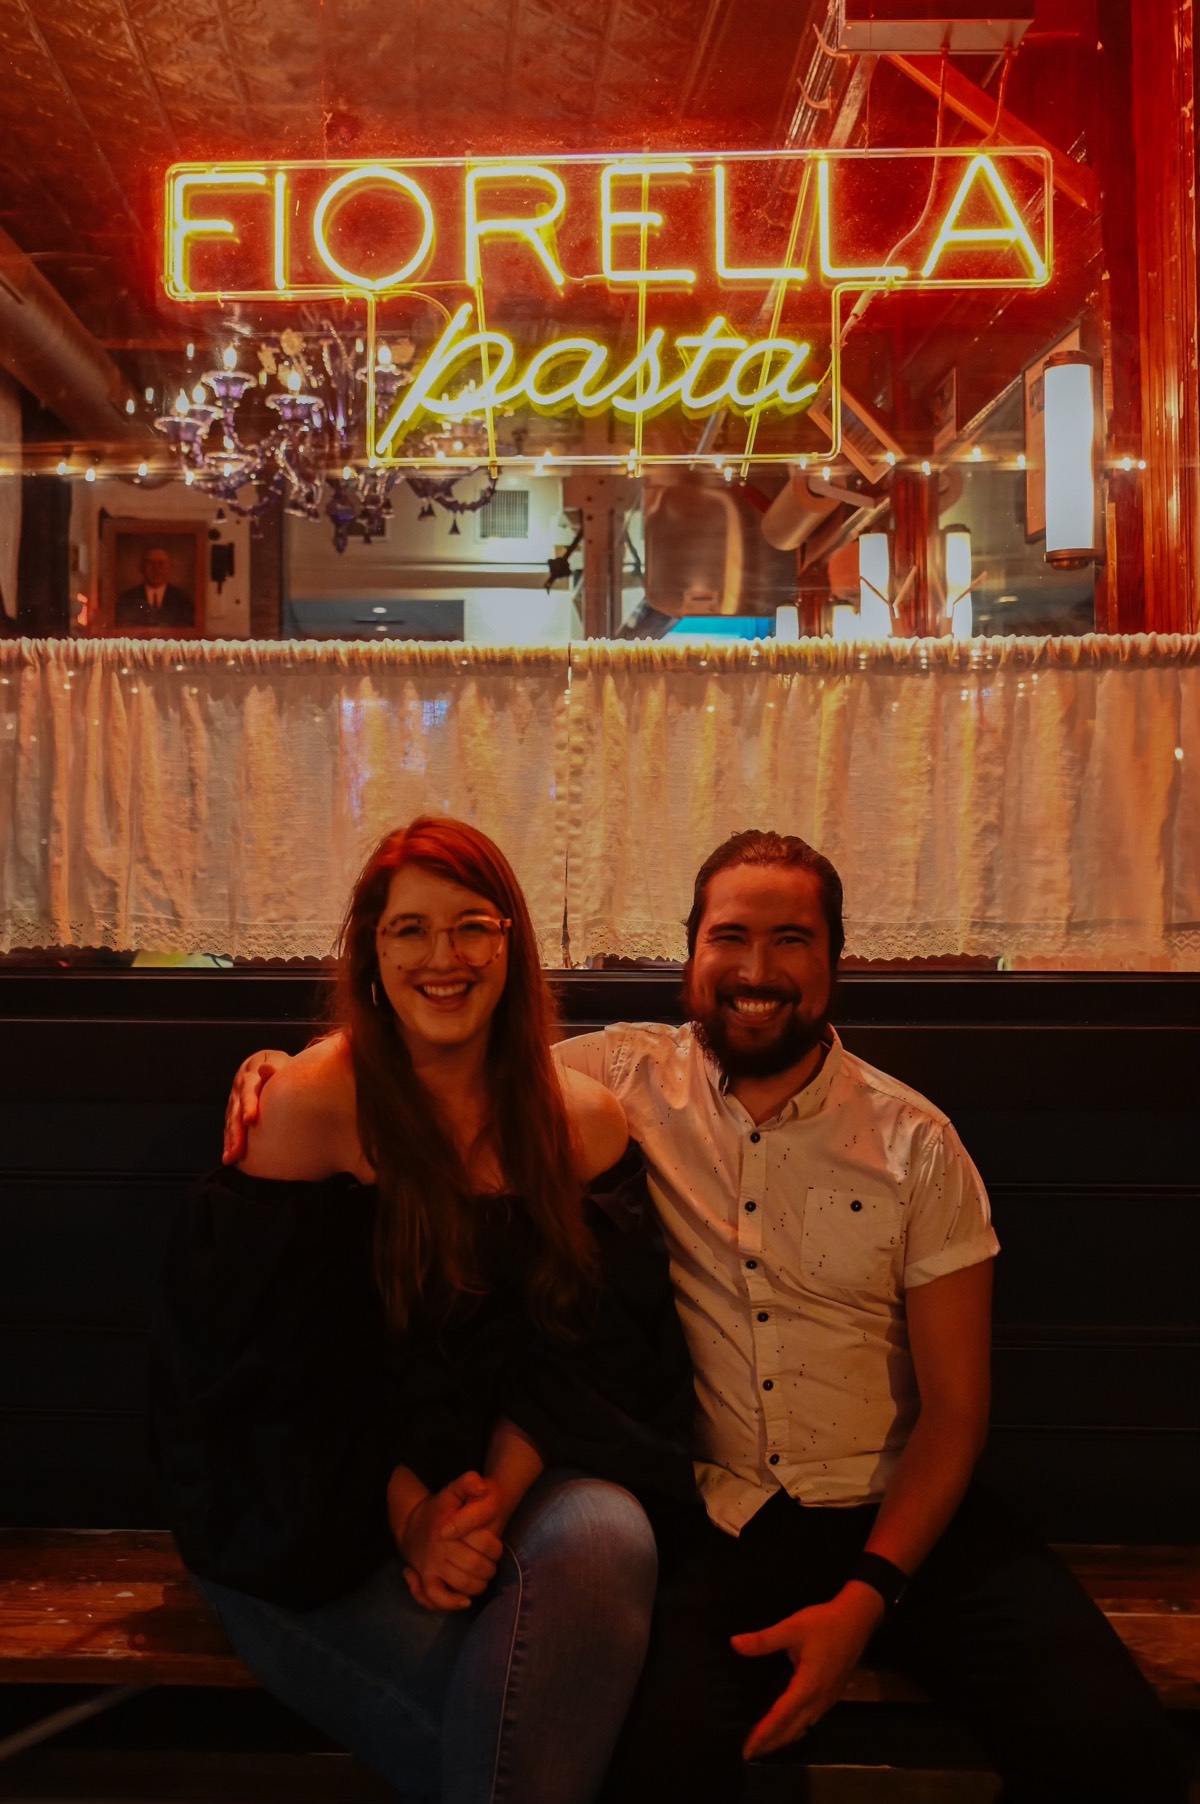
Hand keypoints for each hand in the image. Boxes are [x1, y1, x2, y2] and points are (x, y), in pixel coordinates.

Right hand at [222, 1050, 290, 1163]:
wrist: (268, 1063)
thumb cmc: (281, 1066)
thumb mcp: (280, 1062)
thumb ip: (274, 1067)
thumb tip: (265, 1069)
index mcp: (250, 1073)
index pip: (248, 1089)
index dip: (248, 1104)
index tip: (250, 1120)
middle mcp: (239, 1087)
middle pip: (236, 1109)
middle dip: (236, 1130)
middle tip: (238, 1149)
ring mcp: (235, 1099)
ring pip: (231, 1121)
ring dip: (230, 1140)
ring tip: (230, 1157)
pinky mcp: (234, 1110)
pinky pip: (230, 1127)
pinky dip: (229, 1141)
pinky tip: (230, 1157)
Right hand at [398, 1473, 504, 1612]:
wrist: (411, 1526)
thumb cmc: (439, 1510)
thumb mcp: (452, 1491)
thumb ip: (468, 1483)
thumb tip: (483, 1487)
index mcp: (448, 1527)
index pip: (482, 1543)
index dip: (495, 1549)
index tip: (496, 1548)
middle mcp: (439, 1549)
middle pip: (475, 1566)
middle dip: (489, 1568)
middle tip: (491, 1565)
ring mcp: (431, 1566)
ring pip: (462, 1584)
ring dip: (479, 1585)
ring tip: (483, 1578)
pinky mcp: (425, 1580)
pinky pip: (436, 1598)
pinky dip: (452, 1603)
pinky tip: (465, 1601)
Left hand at [732, 1585, 883, 1760]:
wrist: (857, 1619)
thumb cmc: (823, 1623)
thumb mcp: (792, 1627)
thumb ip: (764, 1640)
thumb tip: (735, 1644)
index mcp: (807, 1686)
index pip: (780, 1718)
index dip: (762, 1734)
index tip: (747, 1749)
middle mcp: (819, 1700)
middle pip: (792, 1730)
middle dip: (770, 1744)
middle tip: (749, 1753)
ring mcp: (828, 1700)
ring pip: (803, 1728)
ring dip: (783, 1739)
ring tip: (764, 1744)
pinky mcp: (832, 1696)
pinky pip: (811, 1721)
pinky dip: (795, 1729)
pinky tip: (788, 1726)